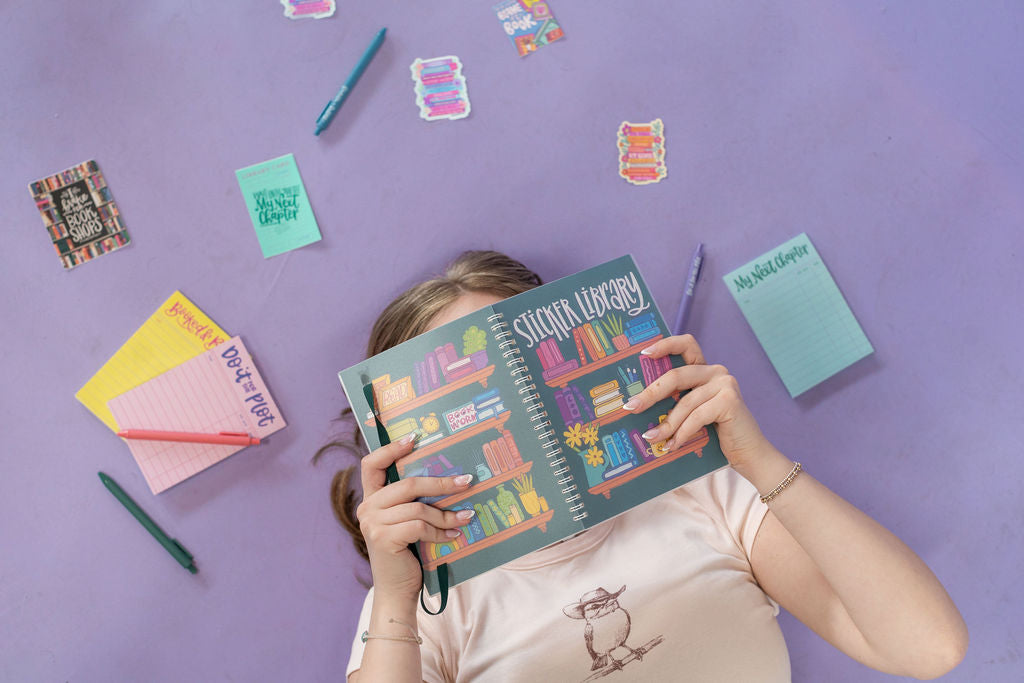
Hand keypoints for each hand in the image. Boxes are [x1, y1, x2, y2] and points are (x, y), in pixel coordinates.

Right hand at [356, 435, 475, 600]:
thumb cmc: (407, 553)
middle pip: (408, 483)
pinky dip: (440, 531)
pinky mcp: (384, 539)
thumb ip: (412, 501)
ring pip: (418, 507)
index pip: (372, 464)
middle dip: (441, 483)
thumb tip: (449, 478)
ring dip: (447, 514)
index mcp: (371, 498)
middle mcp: (367, 508)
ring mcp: (373, 523)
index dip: (391, 448)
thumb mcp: (406, 522)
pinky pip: (420, 526)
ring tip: (467, 517)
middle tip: (467, 481)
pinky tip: (454, 536)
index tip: (415, 438)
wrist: (396, 591)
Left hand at [621, 335, 773, 470]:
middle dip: (651, 393)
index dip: (665, 344)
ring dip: (666, 424)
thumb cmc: (716, 436)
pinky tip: (672, 445)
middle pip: (676, 375)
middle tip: (632, 407)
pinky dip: (682, 433)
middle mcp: (717, 372)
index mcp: (705, 371)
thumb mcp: (692, 414)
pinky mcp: (730, 401)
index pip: (687, 345)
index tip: (644, 353)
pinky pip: (697, 416)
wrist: (748, 455)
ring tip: (652, 438)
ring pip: (685, 402)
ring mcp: (725, 384)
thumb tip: (638, 405)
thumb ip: (675, 403)